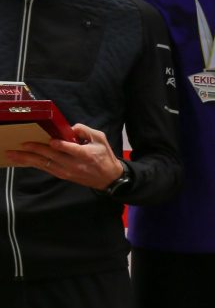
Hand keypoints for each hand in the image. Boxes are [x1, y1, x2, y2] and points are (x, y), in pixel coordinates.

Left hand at [5, 124, 124, 188]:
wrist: (109, 179)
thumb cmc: (105, 156)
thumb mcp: (101, 139)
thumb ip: (85, 130)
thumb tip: (69, 128)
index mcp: (86, 154)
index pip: (70, 149)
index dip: (60, 145)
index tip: (51, 141)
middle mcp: (74, 164)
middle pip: (52, 156)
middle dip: (36, 150)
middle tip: (22, 144)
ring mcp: (67, 171)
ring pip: (44, 164)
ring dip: (27, 159)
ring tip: (13, 155)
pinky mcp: (62, 175)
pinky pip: (44, 168)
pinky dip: (32, 164)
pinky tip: (21, 160)